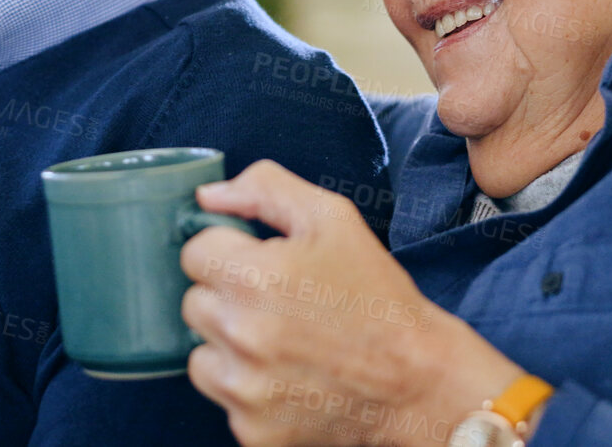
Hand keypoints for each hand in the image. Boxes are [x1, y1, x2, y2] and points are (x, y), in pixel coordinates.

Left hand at [179, 160, 523, 446]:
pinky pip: (224, 399)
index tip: (261, 266)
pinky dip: (248, 390)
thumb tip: (207, 195)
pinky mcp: (253, 430)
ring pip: (199, 354)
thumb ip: (264, 189)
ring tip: (282, 343)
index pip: (194, 252)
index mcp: (253, 276)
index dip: (230, 252)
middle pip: (193, 303)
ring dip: (229, 347)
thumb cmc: (376, 297)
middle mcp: (241, 334)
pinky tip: (289, 378)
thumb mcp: (332, 218)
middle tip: (278, 304)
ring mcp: (244, 389)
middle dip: (228, 298)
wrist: (418, 381)